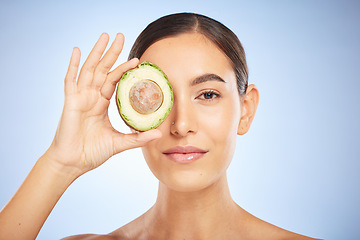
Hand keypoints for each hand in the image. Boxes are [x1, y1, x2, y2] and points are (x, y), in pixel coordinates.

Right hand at [47, 33, 160, 175]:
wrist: (73, 163)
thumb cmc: (92, 152)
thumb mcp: (119, 142)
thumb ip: (137, 138)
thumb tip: (158, 134)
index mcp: (101, 103)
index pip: (114, 80)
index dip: (124, 69)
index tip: (137, 60)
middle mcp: (91, 97)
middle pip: (103, 69)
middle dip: (111, 52)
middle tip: (120, 36)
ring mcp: (80, 98)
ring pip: (89, 70)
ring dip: (97, 53)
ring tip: (105, 36)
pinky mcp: (70, 102)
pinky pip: (70, 80)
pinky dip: (73, 65)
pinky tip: (77, 50)